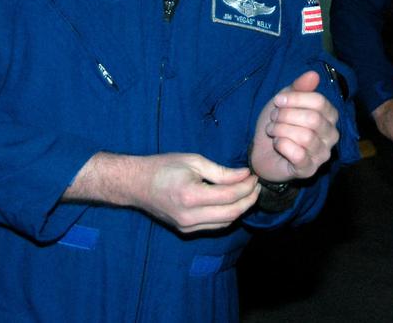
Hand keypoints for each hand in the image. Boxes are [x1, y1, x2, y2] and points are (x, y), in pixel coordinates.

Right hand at [135, 153, 259, 232]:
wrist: (136, 184)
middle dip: (249, 200)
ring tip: (247, 193)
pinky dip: (227, 216)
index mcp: (191, 196)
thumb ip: (221, 172)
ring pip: (225, 223)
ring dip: (240, 209)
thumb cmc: (163, 167)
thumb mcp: (193, 161)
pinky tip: (232, 202)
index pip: (230, 196)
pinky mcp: (186, 231)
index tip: (254, 176)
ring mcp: (187, 227)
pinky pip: (214, 226)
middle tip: (256, 186)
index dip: (247, 187)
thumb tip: (245, 175)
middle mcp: (190, 217)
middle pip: (231, 214)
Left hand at [250, 70, 339, 183]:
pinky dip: (282, 145)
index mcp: (329, 115)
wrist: (261, 151)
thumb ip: (299, 88)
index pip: (319, 102)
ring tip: (272, 131)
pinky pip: (298, 154)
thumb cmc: (278, 123)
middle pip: (313, 119)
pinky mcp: (310, 170)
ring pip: (305, 137)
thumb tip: (314, 74)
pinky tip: (277, 144)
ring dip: (281, 130)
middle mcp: (331, 135)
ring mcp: (322, 154)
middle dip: (286, 116)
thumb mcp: (285, 101)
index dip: (295, 99)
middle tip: (273, 118)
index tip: (278, 101)